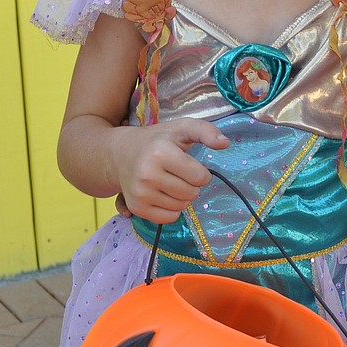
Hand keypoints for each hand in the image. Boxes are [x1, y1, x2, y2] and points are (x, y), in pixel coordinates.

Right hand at [111, 119, 229, 224]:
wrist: (121, 153)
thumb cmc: (158, 140)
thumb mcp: (182, 128)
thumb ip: (206, 131)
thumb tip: (225, 143)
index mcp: (160, 152)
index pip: (200, 178)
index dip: (201, 172)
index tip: (189, 164)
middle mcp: (147, 174)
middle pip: (191, 194)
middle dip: (191, 185)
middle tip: (177, 173)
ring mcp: (140, 192)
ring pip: (181, 207)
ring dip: (181, 197)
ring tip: (168, 181)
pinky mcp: (136, 207)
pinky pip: (168, 218)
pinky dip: (171, 210)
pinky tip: (162, 194)